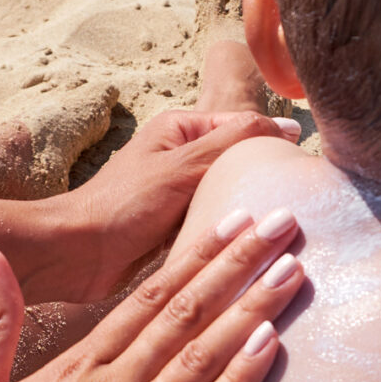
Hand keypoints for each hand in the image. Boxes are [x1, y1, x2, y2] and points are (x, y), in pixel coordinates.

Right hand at [0, 208, 303, 381]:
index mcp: (77, 366)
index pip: (150, 297)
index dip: (198, 255)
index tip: (235, 222)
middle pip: (187, 313)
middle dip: (239, 264)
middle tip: (282, 222)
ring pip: (203, 357)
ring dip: (252, 310)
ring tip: (292, 271)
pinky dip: (238, 381)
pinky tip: (271, 345)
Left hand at [61, 110, 301, 301]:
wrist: (76, 254)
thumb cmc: (125, 204)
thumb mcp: (184, 164)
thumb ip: (234, 142)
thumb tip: (288, 128)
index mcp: (182, 129)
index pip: (244, 127)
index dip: (273, 144)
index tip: (303, 168)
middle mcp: (183, 157)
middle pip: (239, 162)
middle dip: (264, 178)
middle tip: (299, 199)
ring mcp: (181, 192)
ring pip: (230, 194)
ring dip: (250, 207)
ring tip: (283, 223)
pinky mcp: (178, 226)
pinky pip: (217, 220)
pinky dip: (233, 228)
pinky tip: (254, 242)